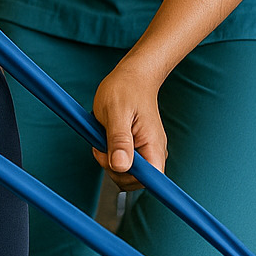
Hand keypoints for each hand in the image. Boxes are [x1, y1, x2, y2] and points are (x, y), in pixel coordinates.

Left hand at [91, 61, 167, 191]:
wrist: (133, 75)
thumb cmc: (126, 88)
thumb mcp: (116, 112)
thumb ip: (119, 140)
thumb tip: (121, 166)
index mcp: (153, 146)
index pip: (149, 180)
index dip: (128, 178)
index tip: (113, 161)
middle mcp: (153, 151)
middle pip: (133, 180)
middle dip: (112, 167)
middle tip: (101, 144)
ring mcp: (146, 149)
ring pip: (125, 171)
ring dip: (109, 159)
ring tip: (103, 137)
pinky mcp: (137, 147)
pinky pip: (123, 160)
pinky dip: (110, 153)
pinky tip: (107, 137)